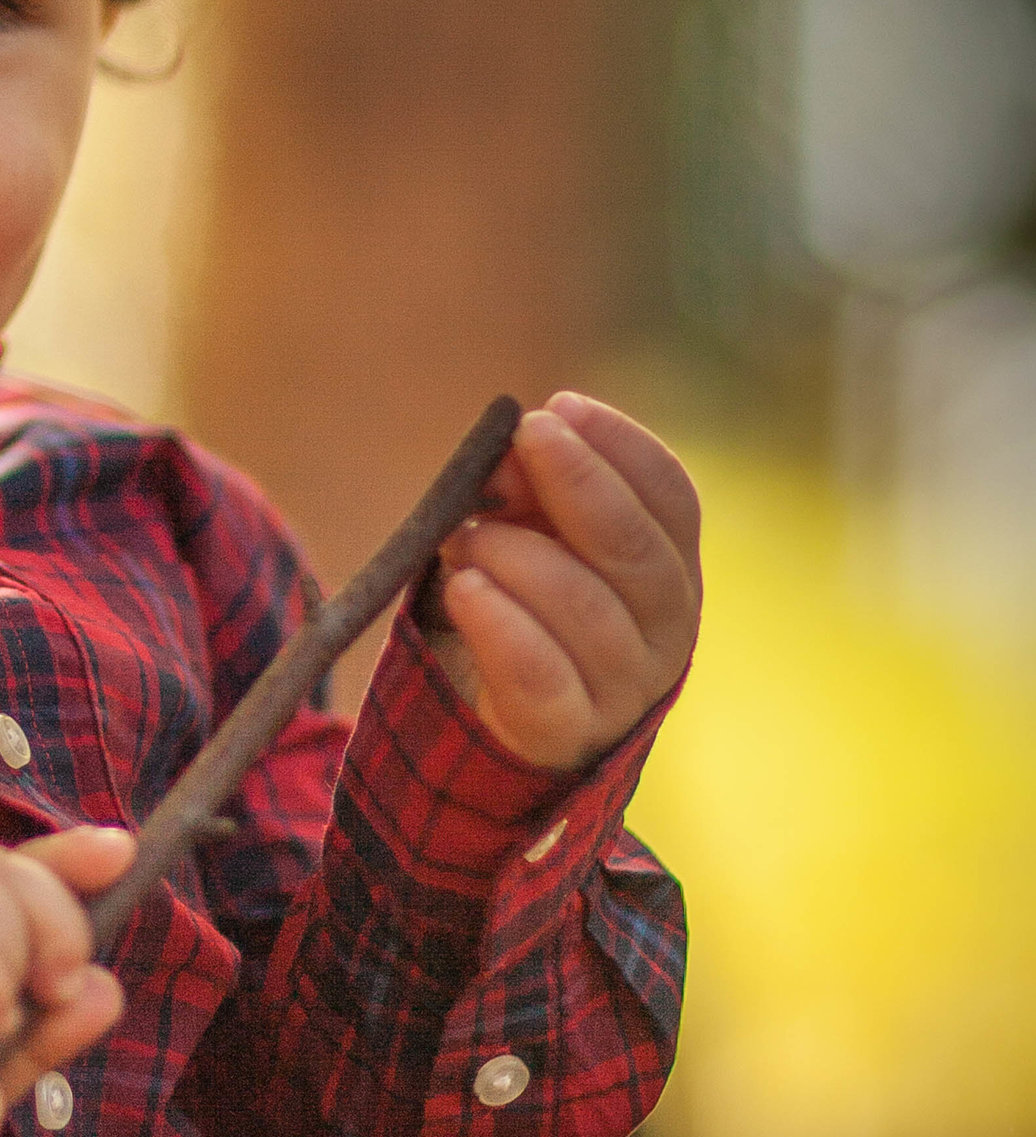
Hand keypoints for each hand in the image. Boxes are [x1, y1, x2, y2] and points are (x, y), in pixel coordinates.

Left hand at [426, 392, 701, 771]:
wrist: (503, 719)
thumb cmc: (524, 605)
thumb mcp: (526, 533)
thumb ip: (525, 491)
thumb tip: (514, 451)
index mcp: (670, 568)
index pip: (672, 498)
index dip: (622, 445)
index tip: (563, 405)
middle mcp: (666, 628)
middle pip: (637, 549)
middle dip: (581, 482)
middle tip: (527, 436)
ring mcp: (622, 687)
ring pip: (587, 609)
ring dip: (519, 556)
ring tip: (464, 537)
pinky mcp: (565, 731)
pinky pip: (540, 676)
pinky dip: (501, 624)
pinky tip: (464, 588)